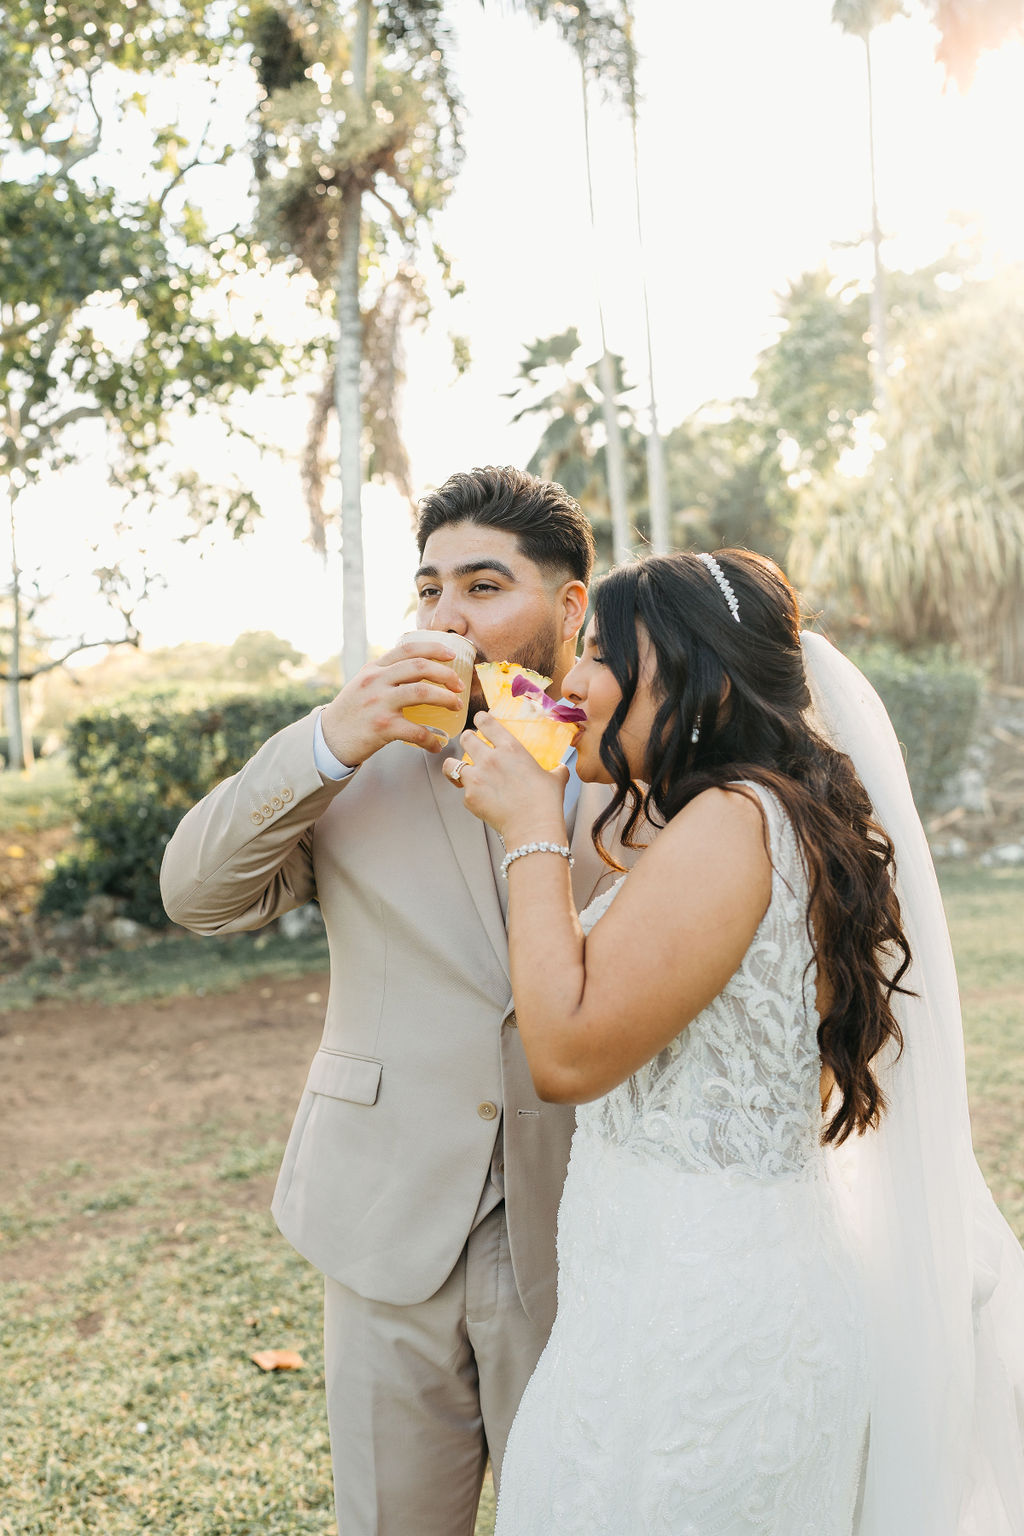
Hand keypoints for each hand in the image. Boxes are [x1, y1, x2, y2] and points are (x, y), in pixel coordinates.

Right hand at [320, 637, 466, 764]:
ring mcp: (379, 703)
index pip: (408, 648)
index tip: (452, 654)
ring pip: (423, 692)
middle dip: (446, 674)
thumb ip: (385, 674)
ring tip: (456, 706)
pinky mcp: (382, 726)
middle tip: (459, 686)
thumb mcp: (363, 684)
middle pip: (420, 667)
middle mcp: (376, 681)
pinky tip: (437, 744)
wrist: (329, 739)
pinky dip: (431, 739)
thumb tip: (418, 668)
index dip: (434, 648)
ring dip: (446, 699)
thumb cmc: (351, 713)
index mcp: (374, 668)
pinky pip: (416, 731)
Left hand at [446, 712, 568, 844]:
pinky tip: (478, 798)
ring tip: (462, 770)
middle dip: (467, 740)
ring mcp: (477, 778)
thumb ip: (555, 770)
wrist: (533, 827)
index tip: (480, 720)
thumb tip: (560, 769)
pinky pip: (462, 790)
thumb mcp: (555, 779)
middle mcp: (490, 759)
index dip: (480, 719)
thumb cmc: (545, 803)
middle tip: (472, 746)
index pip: (486, 722)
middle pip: (465, 738)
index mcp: (511, 748)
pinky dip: (468, 793)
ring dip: (456, 765)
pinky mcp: (469, 797)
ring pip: (452, 763)